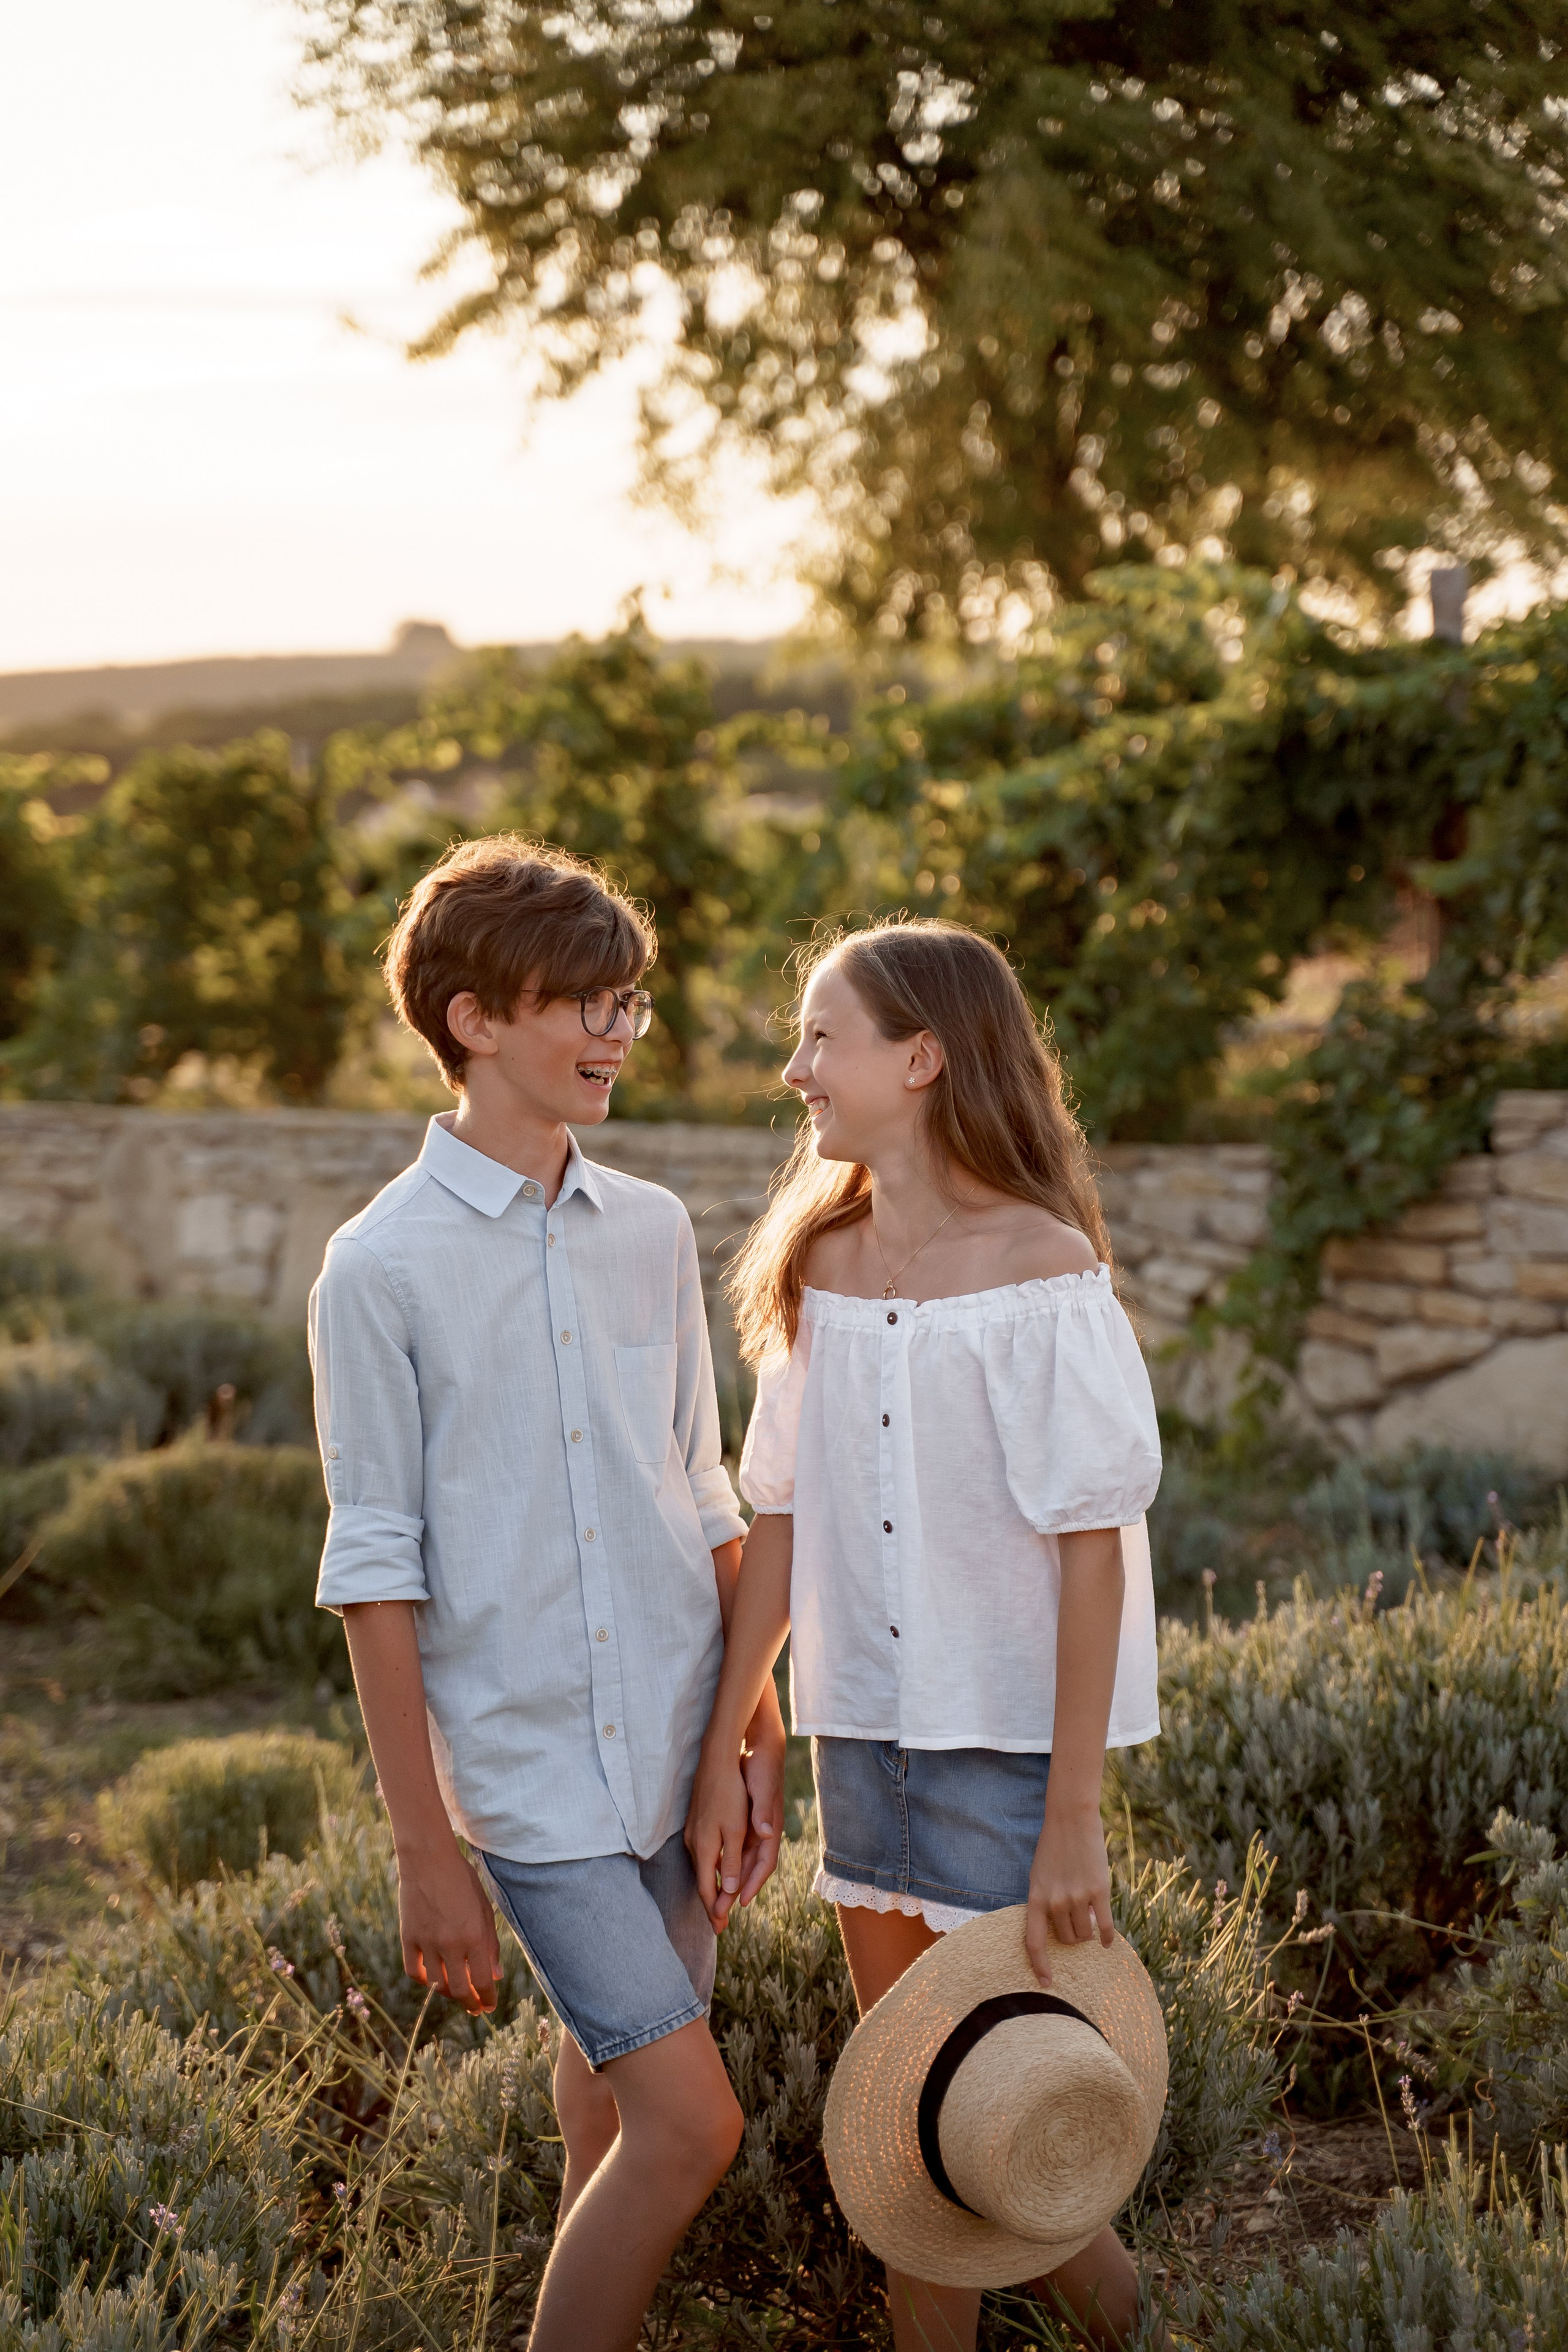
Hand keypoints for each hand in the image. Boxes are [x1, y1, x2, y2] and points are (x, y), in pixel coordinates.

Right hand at [395, 1839, 503, 2013]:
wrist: (428, 1860)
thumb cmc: (462, 1881)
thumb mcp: (484, 1909)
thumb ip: (490, 1944)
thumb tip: (495, 1976)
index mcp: (474, 1936)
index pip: (483, 1981)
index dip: (487, 1998)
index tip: (489, 2006)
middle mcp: (450, 1943)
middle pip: (460, 1990)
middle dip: (470, 2003)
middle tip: (475, 2008)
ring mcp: (427, 1942)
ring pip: (437, 1984)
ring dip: (449, 1993)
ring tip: (457, 1992)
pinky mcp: (408, 1938)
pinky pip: (414, 1971)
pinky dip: (424, 1980)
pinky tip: (433, 1978)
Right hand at [685, 1744, 752, 1931]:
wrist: (716, 1760)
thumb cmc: (729, 1794)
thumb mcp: (734, 1830)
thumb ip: (731, 1861)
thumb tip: (728, 1892)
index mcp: (705, 1848)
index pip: (708, 1889)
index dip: (714, 1910)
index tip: (720, 1930)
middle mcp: (694, 1844)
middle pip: (702, 1882)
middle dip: (711, 1904)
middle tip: (718, 1925)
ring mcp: (693, 1833)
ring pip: (701, 1868)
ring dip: (710, 1887)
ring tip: (717, 1903)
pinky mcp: (696, 1823)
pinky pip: (702, 1855)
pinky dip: (709, 1870)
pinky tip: (714, 1871)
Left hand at [735, 1689, 786, 1906]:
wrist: (764, 1746)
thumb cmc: (763, 1767)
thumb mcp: (763, 1788)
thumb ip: (764, 1811)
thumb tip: (765, 1833)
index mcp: (770, 1829)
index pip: (763, 1865)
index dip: (752, 1885)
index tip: (739, 1904)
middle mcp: (764, 1833)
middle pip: (751, 1870)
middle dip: (737, 1893)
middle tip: (720, 1917)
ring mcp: (756, 1828)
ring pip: (743, 1863)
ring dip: (731, 1882)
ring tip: (715, 1901)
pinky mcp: (747, 1821)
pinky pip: (737, 1850)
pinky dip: (728, 1864)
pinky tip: (715, 1870)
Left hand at [1026, 1807, 1114, 1987]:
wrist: (1071, 1820)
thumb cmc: (1052, 1847)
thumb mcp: (1038, 1875)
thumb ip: (1044, 1902)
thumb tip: (1055, 1930)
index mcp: (1035, 1897)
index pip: (1033, 1941)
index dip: (1039, 1965)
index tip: (1045, 1983)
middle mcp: (1055, 1901)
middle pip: (1065, 1939)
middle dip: (1071, 1937)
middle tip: (1076, 1924)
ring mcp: (1077, 1897)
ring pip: (1084, 1934)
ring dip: (1087, 1933)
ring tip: (1088, 1920)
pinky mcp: (1098, 1892)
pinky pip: (1104, 1926)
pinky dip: (1106, 1938)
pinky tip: (1107, 1943)